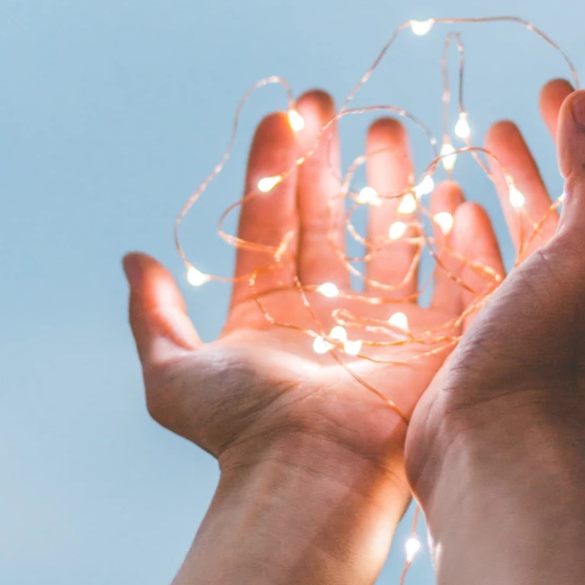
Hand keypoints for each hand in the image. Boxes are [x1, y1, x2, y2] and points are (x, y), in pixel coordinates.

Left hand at [123, 90, 496, 510]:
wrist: (314, 479)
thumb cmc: (246, 431)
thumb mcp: (175, 376)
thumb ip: (152, 317)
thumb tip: (132, 260)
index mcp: (272, 313)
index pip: (274, 223)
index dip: (276, 169)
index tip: (284, 116)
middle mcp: (328, 313)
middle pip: (330, 220)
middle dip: (329, 161)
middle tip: (331, 105)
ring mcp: (383, 324)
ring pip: (388, 237)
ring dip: (387, 184)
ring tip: (388, 129)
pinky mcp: (434, 340)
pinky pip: (449, 277)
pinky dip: (451, 237)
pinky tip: (448, 192)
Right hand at [406, 37, 584, 495]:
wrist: (494, 451)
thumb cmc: (541, 355)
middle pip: (584, 186)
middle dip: (570, 131)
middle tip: (547, 87)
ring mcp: (538, 304)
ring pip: (533, 220)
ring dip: (521, 173)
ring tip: (496, 132)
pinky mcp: (492, 325)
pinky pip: (489, 258)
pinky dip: (476, 224)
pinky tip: (454, 205)